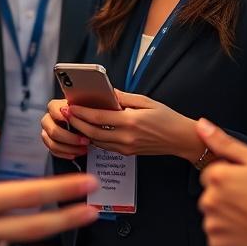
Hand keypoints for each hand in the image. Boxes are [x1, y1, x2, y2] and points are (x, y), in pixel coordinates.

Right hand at [41, 99, 89, 159]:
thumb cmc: (84, 114)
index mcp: (54, 107)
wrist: (84, 124)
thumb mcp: (84, 108)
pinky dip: (65, 154)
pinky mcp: (49, 143)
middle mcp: (48, 119)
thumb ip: (80, 110)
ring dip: (69, 148)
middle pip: (53, 130)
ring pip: (52, 143)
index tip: (73, 121)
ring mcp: (47, 132)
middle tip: (86, 141)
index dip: (61, 116)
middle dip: (70, 138)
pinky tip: (76, 154)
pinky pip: (53, 151)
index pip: (52, 109)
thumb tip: (79, 111)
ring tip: (83, 149)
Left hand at [64, 90, 201, 160]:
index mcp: (130, 122)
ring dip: (83, 131)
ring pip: (97, 141)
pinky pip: (106, 146)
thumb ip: (124, 98)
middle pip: (93, 132)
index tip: (70, 106)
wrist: (181, 139)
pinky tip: (89, 130)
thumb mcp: (146, 101)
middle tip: (65, 113)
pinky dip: (95, 138)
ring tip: (74, 120)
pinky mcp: (128, 153)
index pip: (98, 118)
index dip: (81, 112)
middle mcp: (126, 137)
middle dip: (77, 122)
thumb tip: (107, 92)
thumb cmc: (167, 118)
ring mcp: (126, 147)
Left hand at [196, 118, 246, 245]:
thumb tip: (201, 124)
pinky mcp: (218, 245)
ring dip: (227, 216)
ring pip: (214, 215)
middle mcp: (208, 200)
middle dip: (227, 196)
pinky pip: (218, 237)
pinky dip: (229, 235)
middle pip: (211, 194)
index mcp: (216, 176)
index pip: (211, 173)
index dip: (230, 177)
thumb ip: (224, 142)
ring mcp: (212, 224)